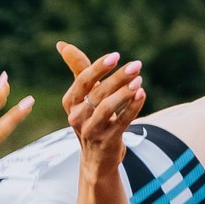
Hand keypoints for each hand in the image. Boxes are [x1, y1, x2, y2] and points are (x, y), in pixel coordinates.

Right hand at [56, 42, 143, 161]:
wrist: (96, 158)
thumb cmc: (91, 119)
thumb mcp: (83, 95)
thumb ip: (78, 70)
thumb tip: (62, 45)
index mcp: (70, 102)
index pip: (83, 81)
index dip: (98, 68)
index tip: (116, 56)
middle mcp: (76, 116)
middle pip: (98, 93)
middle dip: (118, 77)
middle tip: (136, 65)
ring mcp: (91, 130)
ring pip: (107, 108)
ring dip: (124, 93)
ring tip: (139, 80)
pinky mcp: (107, 141)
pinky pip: (122, 121)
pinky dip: (133, 107)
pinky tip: (142, 94)